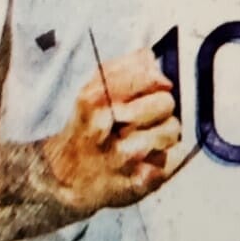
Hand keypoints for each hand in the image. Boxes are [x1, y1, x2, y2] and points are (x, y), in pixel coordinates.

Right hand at [43, 48, 182, 215]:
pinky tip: (147, 158)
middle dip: (159, 107)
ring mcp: (127, 156)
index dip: (156, 80)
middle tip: (143, 118)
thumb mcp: (91, 91)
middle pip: (166, 102)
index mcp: (96, 99)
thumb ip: (122, 68)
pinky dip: (166, 155)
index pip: (149, 76)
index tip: (153, 87)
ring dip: (164, 132)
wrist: (64, 178)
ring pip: (173, 129)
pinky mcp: (141, 181)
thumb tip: (152, 60)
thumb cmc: (85, 129)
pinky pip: (176, 156)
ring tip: (145, 138)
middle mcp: (110, 127)